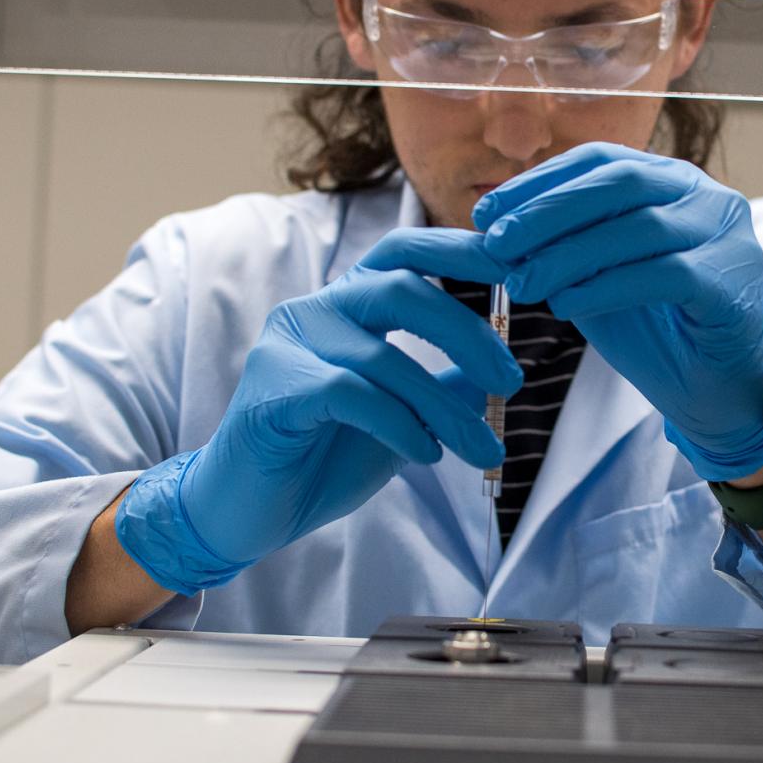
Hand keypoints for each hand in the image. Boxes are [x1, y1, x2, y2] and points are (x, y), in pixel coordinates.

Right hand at [115, 228, 521, 594]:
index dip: (458, 249)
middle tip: (511, 380)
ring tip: (482, 448)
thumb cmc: (322, 458)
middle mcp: (315, 310)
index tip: (515, 264)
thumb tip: (499, 373)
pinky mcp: (273, 389)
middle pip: (401, 289)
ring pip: (382, 356)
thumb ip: (442, 390)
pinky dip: (400, 425)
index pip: (403, 251)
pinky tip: (426, 455)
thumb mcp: (402, 420)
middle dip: (466, 333)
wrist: (248, 513)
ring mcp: (288, 345)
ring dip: (443, 408)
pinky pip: (350, 394)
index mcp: (346, 305)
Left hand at [474, 143, 762, 481]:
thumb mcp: (595, 276)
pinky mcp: (732, 283)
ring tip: (522, 285)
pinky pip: (663, 275)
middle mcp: (706, 196)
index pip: (599, 161)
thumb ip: (560, 248)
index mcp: (671, 180)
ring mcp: (727, 236)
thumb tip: (492, 233)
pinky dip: (607, 288)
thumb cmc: (655, 329)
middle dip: (549, 213)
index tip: (486, 214)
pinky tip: (566, 306)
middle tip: (498, 245)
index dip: (539, 183)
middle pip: (619, 183)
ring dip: (569, 255)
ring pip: (639, 228)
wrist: (712, 392)